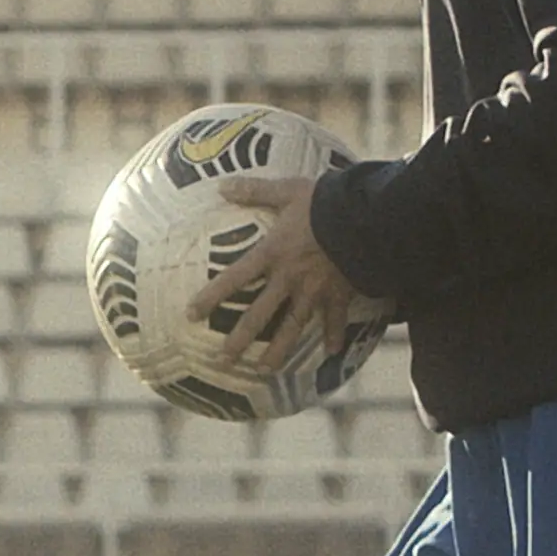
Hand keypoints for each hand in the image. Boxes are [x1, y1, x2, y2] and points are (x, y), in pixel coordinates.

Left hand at [207, 175, 354, 375]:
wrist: (365, 217)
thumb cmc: (325, 202)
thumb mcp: (288, 191)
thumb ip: (255, 190)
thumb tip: (222, 184)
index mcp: (272, 254)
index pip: (234, 278)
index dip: (211, 297)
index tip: (190, 315)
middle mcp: (289, 278)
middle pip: (259, 315)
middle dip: (240, 339)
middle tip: (224, 360)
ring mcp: (315, 291)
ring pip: (292, 327)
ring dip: (278, 351)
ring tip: (264, 371)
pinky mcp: (340, 294)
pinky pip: (336, 319)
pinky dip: (334, 335)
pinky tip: (331, 353)